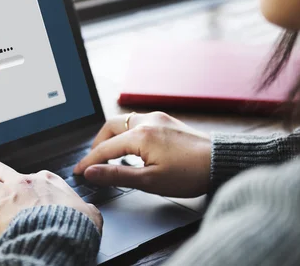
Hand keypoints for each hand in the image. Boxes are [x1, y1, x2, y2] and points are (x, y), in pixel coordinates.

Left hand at [0, 161, 102, 237]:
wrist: (64, 235)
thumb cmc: (76, 225)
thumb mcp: (89, 212)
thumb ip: (85, 209)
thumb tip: (90, 214)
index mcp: (46, 181)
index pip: (30, 174)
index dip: (24, 184)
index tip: (23, 194)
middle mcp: (23, 183)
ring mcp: (5, 197)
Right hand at [73, 112, 210, 197]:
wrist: (221, 162)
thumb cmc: (190, 174)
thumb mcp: (149, 181)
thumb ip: (117, 175)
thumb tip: (92, 172)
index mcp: (140, 135)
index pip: (105, 148)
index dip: (89, 161)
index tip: (78, 172)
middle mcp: (147, 121)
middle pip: (110, 127)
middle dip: (98, 143)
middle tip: (94, 161)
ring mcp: (158, 118)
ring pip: (124, 122)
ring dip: (113, 137)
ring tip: (111, 156)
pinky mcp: (167, 121)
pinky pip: (138, 122)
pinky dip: (127, 133)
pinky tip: (132, 148)